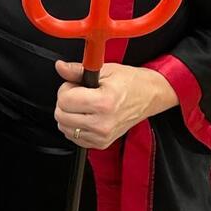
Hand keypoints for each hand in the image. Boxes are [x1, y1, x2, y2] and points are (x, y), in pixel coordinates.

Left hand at [53, 60, 178, 149]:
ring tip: (85, 104)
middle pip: (61, 115)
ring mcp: (102, 136)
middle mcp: (103, 123)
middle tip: (80, 94)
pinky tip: (86, 116)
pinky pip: (73, 137)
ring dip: (69, 114)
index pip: (64, 100)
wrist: (149, 96)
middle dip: (65, 101)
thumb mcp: (105, 70)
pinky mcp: (101, 143)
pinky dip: (75, 126)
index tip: (75, 85)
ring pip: (64, 127)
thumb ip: (77, 70)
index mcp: (104, 103)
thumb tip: (60, 67)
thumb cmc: (130, 83)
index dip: (66, 88)